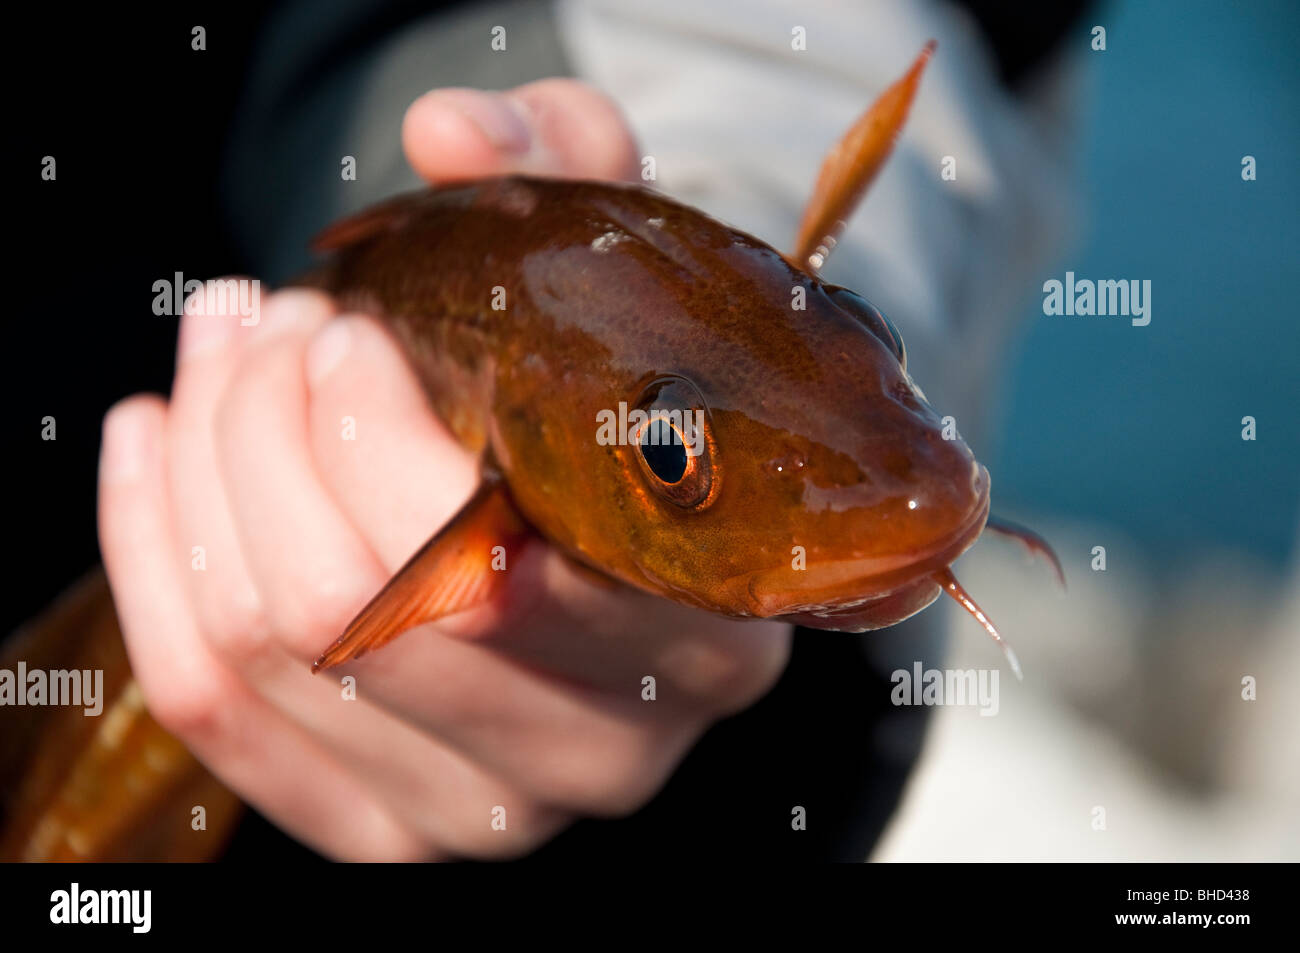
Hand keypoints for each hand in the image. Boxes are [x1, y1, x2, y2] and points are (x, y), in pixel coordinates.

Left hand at [98, 80, 792, 859]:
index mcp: (705, 634)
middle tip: (275, 327)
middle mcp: (611, 751)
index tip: (347, 329)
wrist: (624, 531)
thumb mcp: (636, 279)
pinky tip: (157, 449)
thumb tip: (453, 137)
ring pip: (278, 654)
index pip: (511, 580)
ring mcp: (491, 811)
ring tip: (222, 359)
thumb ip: (575, 172)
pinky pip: (218, 712)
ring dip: (210, 474)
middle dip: (274, 436)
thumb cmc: (631, 409)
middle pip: (369, 615)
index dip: (381, 441)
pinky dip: (151, 563)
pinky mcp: (385, 829)